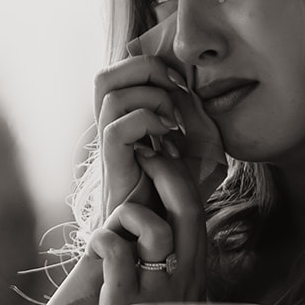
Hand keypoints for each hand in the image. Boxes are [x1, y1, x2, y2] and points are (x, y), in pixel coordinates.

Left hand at [88, 145, 214, 304]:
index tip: (162, 155)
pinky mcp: (128, 304)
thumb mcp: (173, 294)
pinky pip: (118, 253)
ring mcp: (158, 290)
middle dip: (165, 171)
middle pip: (186, 207)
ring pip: (153, 227)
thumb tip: (157, 221)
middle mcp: (186, 276)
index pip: (197, 209)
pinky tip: (96, 247)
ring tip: (112, 226)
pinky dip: (104, 240)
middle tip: (145, 156)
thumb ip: (172, 259)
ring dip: (129, 214)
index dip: (180, 175)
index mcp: (197, 269)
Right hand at [94, 54, 189, 219]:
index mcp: (127, 120)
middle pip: (105, 76)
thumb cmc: (177, 197)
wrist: (160, 239)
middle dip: (145, 69)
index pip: (121, 73)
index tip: (183, 83)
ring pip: (108, 93)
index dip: (151, 64)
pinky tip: (168, 141)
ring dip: (149, 96)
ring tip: (172, 121)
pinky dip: (147, 122)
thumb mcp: (199, 151)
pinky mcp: (113, 165)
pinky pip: (117, 127)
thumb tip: (188, 90)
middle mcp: (112, 128)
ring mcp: (110, 146)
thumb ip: (196, 119)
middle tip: (176, 90)